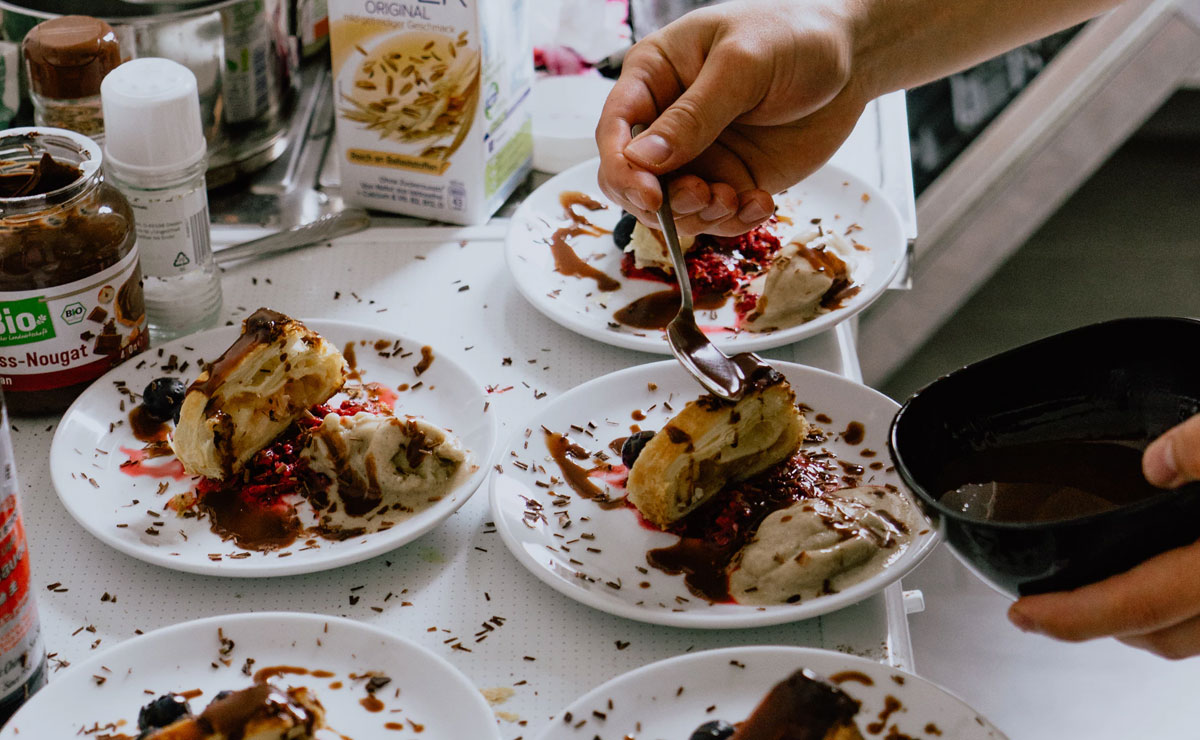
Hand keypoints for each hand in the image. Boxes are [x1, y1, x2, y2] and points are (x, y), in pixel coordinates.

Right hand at [595, 0, 868, 235]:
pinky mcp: (729, 179)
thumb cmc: (793, 38)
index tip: (651, 195)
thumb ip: (694, 114)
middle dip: (663, 202)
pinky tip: (761, 202)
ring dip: (700, 216)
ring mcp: (697, 154)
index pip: (615, 130)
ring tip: (737, 198)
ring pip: (671, 208)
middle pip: (632, 180)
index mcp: (654, 76)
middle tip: (704, 195)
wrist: (851, 60)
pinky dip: (733, 222)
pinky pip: (714, 218)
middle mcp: (666, 120)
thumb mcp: (742, 66)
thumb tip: (643, 159)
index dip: (623, 168)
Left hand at [1008, 414, 1199, 658]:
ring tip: (1092, 593)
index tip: (1024, 615)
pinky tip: (1156, 566)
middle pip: (1159, 633)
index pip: (1137, 603)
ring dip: (1139, 618)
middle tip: (1043, 610)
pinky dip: (1174, 602)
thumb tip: (1159, 461)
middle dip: (1094, 625)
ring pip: (1188, 631)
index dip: (1072, 616)